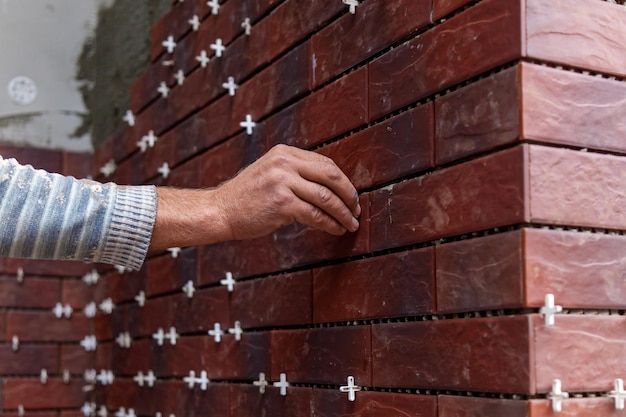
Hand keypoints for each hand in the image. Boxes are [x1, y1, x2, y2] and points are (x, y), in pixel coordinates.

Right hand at [213, 144, 360, 239]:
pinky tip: (335, 229)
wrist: (220, 210)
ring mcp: (283, 182)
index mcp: (284, 152)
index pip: (325, 163)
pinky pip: (315, 215)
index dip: (343, 181)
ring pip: (326, 197)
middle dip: (349, 195)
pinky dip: (330, 224)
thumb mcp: (270, 172)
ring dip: (343, 213)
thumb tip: (328, 187)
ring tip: (350, 224)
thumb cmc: (246, 197)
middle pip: (331, 176)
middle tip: (356, 210)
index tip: (350, 195)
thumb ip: (295, 172)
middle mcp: (285, 163)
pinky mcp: (282, 204)